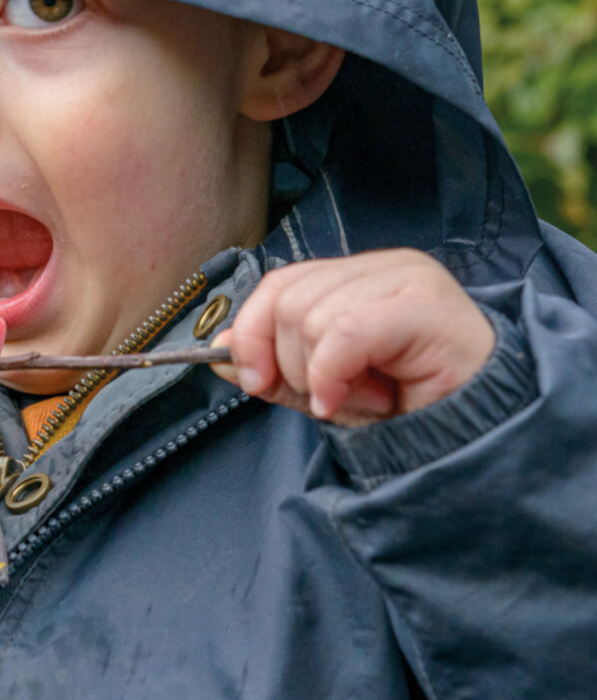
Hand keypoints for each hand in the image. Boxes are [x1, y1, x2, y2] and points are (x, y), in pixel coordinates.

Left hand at [212, 249, 495, 425]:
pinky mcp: (424, 303)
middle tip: (328, 396)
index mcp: (356, 276)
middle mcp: (381, 266)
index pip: (279, 283)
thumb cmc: (408, 406)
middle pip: (287, 300)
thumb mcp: (324, 388)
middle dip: (290, 364)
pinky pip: (344, 332)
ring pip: (311, 318)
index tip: (252, 380)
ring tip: (364, 396)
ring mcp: (406, 277)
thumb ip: (273, 369)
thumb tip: (218, 355)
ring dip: (323, 377)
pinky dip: (333, 375)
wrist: (480, 433)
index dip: (252, 332)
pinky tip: (356, 402)